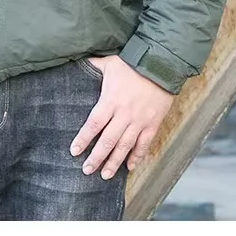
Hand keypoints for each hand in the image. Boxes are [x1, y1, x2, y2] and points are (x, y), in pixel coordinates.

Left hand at [70, 55, 173, 178]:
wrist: (161, 65)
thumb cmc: (132, 63)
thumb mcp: (108, 62)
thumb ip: (92, 66)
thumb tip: (76, 60)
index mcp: (110, 100)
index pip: (93, 124)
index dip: (83, 139)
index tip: (74, 151)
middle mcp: (124, 114)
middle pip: (107, 141)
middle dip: (96, 158)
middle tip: (86, 170)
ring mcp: (139, 121)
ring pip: (125, 147)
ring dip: (114, 162)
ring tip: (105, 175)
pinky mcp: (153, 124)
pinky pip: (144, 145)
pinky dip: (137, 157)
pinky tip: (130, 167)